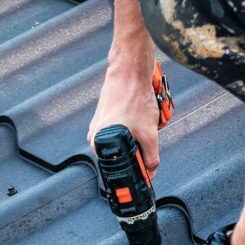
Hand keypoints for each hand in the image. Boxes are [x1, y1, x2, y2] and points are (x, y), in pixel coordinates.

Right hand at [87, 59, 160, 176]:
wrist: (129, 72)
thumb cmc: (134, 98)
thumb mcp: (148, 133)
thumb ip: (151, 157)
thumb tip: (151, 172)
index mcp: (99, 145)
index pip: (117, 170)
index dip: (134, 172)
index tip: (145, 171)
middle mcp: (94, 137)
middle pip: (120, 156)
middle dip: (136, 151)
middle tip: (145, 136)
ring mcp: (97, 127)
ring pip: (121, 143)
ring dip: (134, 138)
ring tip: (140, 121)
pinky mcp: (103, 117)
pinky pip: (119, 131)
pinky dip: (130, 128)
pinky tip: (136, 115)